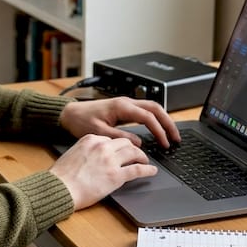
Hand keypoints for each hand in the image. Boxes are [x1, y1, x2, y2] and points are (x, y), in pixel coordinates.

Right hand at [49, 134, 155, 209]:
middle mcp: (102, 147)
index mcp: (90, 140)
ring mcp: (110, 161)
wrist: (59, 188)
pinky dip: (147, 170)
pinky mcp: (116, 176)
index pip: (111, 138)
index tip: (122, 149)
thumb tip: (94, 158)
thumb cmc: (61, 177)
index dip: (119, 145)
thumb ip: (86, 152)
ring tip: (145, 161)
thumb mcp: (73, 154)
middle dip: (133, 148)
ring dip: (142, 157)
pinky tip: (151, 171)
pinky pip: (137, 169)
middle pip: (125, 143)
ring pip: (134, 153)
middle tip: (137, 154)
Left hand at [59, 97, 180, 147]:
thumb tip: (138, 142)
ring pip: (152, 108)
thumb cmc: (81, 121)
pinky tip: (158, 130)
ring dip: (164, 120)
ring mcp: (126, 104)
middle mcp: (126, 103)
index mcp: (122, 107)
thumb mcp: (99, 133)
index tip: (165, 143)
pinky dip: (155, 120)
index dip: (159, 131)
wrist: (70, 114)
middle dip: (168, 123)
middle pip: (156, 108)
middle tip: (176, 138)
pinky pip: (145, 111)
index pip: (148, 117)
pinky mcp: (124, 109)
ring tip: (171, 135)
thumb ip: (119, 138)